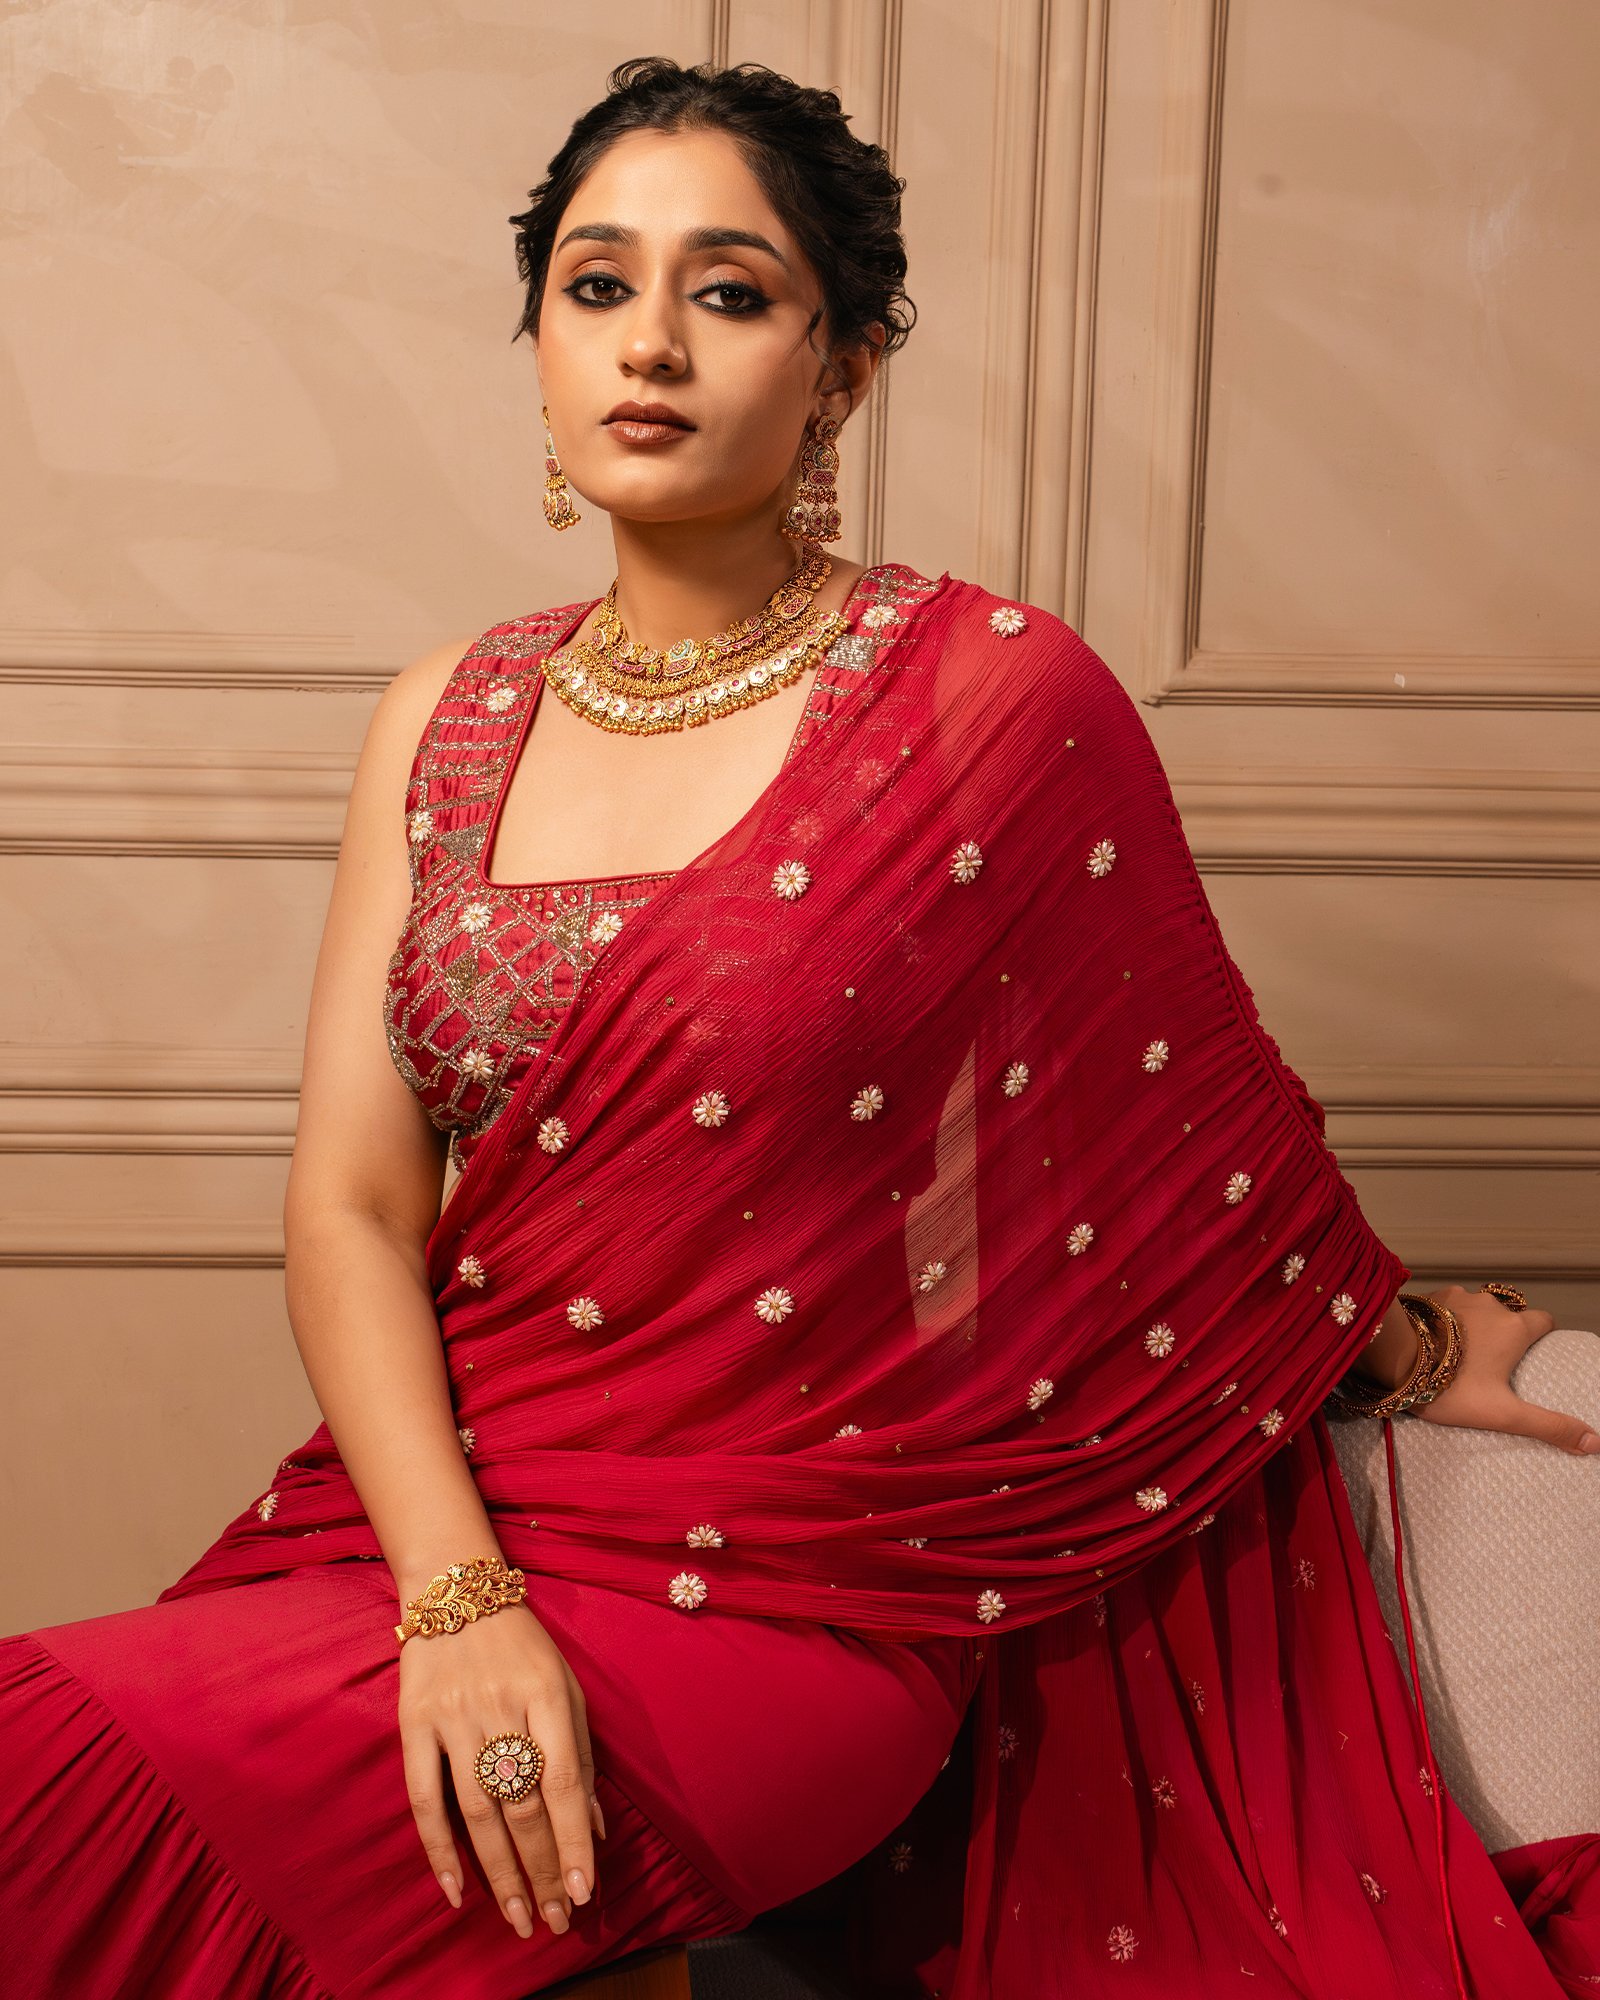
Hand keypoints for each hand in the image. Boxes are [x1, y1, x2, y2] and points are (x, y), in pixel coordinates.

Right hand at [398, 1600, 603, 1937]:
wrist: (456, 1590)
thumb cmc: (522, 1645)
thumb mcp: (566, 1685)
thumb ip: (581, 1752)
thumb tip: (596, 1827)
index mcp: (546, 1693)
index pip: (564, 1781)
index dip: (574, 1840)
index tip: (585, 1892)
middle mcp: (500, 1706)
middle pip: (522, 1804)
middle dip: (543, 1869)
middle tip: (555, 1920)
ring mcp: (453, 1717)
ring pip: (477, 1811)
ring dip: (500, 1872)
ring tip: (520, 1916)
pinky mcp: (413, 1724)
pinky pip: (423, 1798)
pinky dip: (438, 1849)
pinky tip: (457, 1891)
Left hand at [1410, 1284, 1598, 1456]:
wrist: (1393, 1357)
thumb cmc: (1450, 1387)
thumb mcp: (1503, 1413)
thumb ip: (1548, 1426)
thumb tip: (1594, 1443)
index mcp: (1514, 1328)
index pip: (1543, 1320)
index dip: (1542, 1334)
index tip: (1536, 1351)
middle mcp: (1490, 1305)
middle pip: (1509, 1313)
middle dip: (1506, 1331)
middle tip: (1495, 1360)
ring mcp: (1458, 1297)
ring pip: (1476, 1307)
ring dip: (1474, 1323)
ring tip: (1463, 1352)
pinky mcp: (1429, 1297)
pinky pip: (1447, 1305)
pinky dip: (1448, 1319)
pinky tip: (1437, 1340)